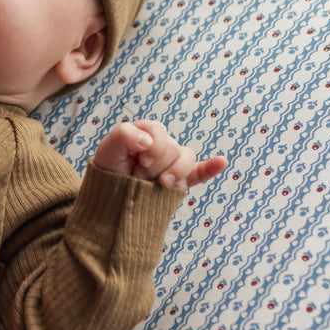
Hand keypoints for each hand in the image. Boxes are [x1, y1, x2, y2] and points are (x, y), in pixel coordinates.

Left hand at [94, 119, 226, 190]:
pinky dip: (211, 167)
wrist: (109, 197)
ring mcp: (172, 163)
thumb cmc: (109, 169)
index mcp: (147, 132)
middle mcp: (162, 145)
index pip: (159, 132)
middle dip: (154, 166)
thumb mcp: (108, 149)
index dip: (152, 147)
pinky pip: (200, 172)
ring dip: (174, 172)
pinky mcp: (180, 181)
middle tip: (137, 175)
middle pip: (172, 148)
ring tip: (159, 183)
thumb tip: (147, 141)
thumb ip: (124, 135)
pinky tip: (221, 161)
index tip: (138, 161)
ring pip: (186, 159)